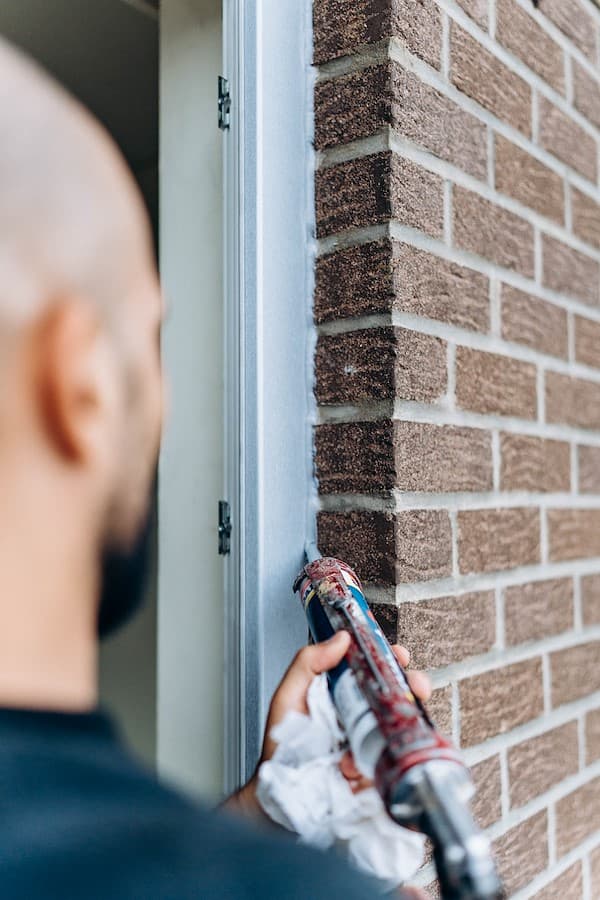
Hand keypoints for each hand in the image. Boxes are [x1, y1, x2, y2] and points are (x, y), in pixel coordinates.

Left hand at [227, 632, 430, 815]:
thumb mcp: (288, 697)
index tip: (398, 655)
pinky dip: (377, 764)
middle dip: (411, 688)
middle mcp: (363, 715)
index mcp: (343, 692)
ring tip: (362, 744)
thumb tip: (341, 639)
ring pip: (402, 727)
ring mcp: (374, 743)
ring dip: (392, 731)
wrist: (282, 798)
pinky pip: (394, 761)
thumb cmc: (282, 747)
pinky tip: (351, 770)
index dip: (390, 659)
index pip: (374, 669)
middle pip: (398, 694)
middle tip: (413, 686)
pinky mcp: (380, 771)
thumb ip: (308, 663)